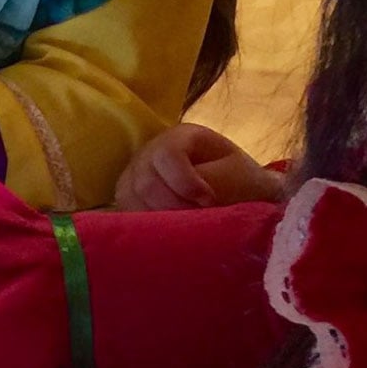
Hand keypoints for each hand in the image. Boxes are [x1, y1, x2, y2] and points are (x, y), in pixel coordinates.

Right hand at [115, 123, 291, 211]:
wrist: (239, 195)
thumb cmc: (240, 183)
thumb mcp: (235, 177)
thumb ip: (209, 183)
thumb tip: (185, 203)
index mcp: (181, 137)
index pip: (168, 154)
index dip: (186, 182)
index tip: (209, 201)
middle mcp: (150, 151)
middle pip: (146, 182)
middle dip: (174, 207)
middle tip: (198, 221)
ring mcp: (134, 174)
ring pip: (131, 199)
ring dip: (159, 219)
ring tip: (185, 227)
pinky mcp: (127, 197)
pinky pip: (126, 213)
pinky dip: (146, 226)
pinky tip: (168, 230)